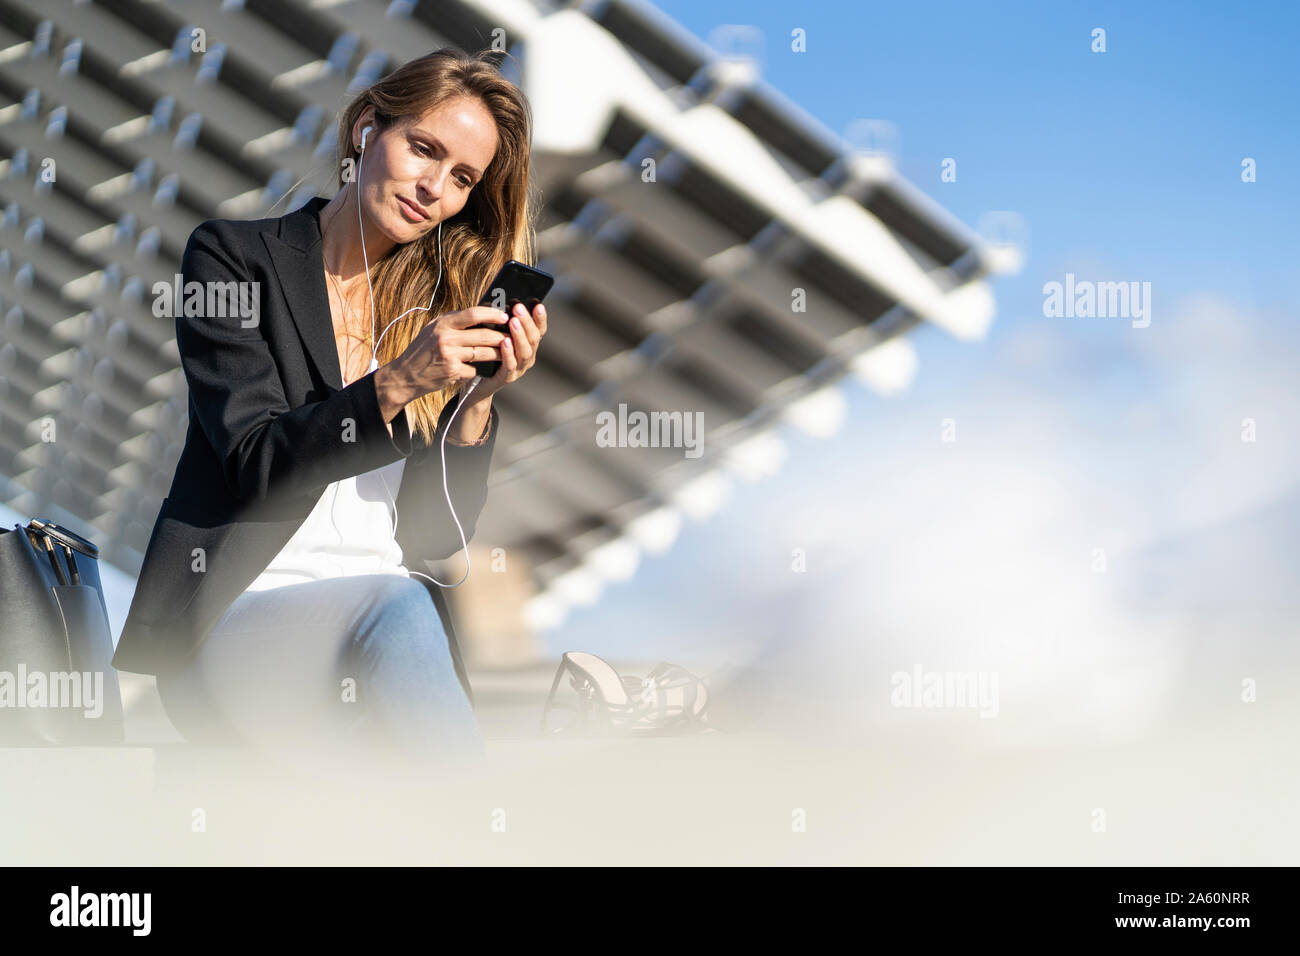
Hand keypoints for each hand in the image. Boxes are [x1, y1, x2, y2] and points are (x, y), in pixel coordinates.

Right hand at [373, 306, 507, 419]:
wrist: (406, 375)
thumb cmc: (422, 349)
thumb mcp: (432, 329)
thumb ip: (453, 321)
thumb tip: (478, 312)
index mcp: (442, 324)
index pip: (473, 314)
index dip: (492, 314)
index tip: (504, 316)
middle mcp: (446, 339)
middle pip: (483, 335)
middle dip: (501, 337)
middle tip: (512, 336)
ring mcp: (450, 356)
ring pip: (484, 353)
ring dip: (498, 353)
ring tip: (505, 351)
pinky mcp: (453, 372)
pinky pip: (475, 369)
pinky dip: (478, 369)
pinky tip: (478, 368)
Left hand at [463, 299, 547, 405]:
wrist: (477, 382)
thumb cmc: (486, 352)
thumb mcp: (495, 335)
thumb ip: (501, 323)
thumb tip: (500, 299)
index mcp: (528, 344)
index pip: (539, 329)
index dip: (540, 318)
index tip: (538, 305)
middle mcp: (528, 356)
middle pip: (533, 338)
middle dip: (527, 322)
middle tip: (519, 308)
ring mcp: (519, 368)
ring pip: (525, 351)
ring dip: (520, 335)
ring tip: (513, 322)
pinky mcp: (507, 377)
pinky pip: (510, 364)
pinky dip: (508, 353)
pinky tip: (505, 342)